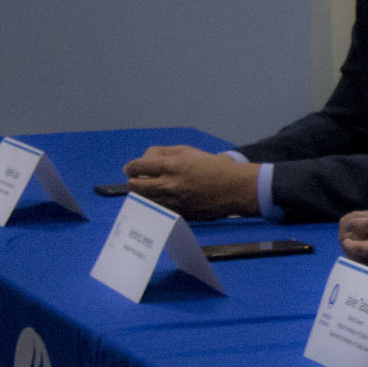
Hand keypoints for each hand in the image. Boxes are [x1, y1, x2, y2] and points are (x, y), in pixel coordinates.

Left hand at [123, 145, 259, 219]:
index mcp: (172, 166)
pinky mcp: (181, 214)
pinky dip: (156, 205)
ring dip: (143, 195)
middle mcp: (170, 184)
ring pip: (144, 201)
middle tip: (137, 180)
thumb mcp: (191, 152)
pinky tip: (162, 201)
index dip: (130, 167)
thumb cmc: (216, 167)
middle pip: (135, 186)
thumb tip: (149, 159)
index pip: (138, 167)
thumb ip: (167, 153)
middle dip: (132, 182)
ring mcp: (174, 202)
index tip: (131, 169)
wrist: (237, 188)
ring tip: (149, 191)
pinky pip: (158, 211)